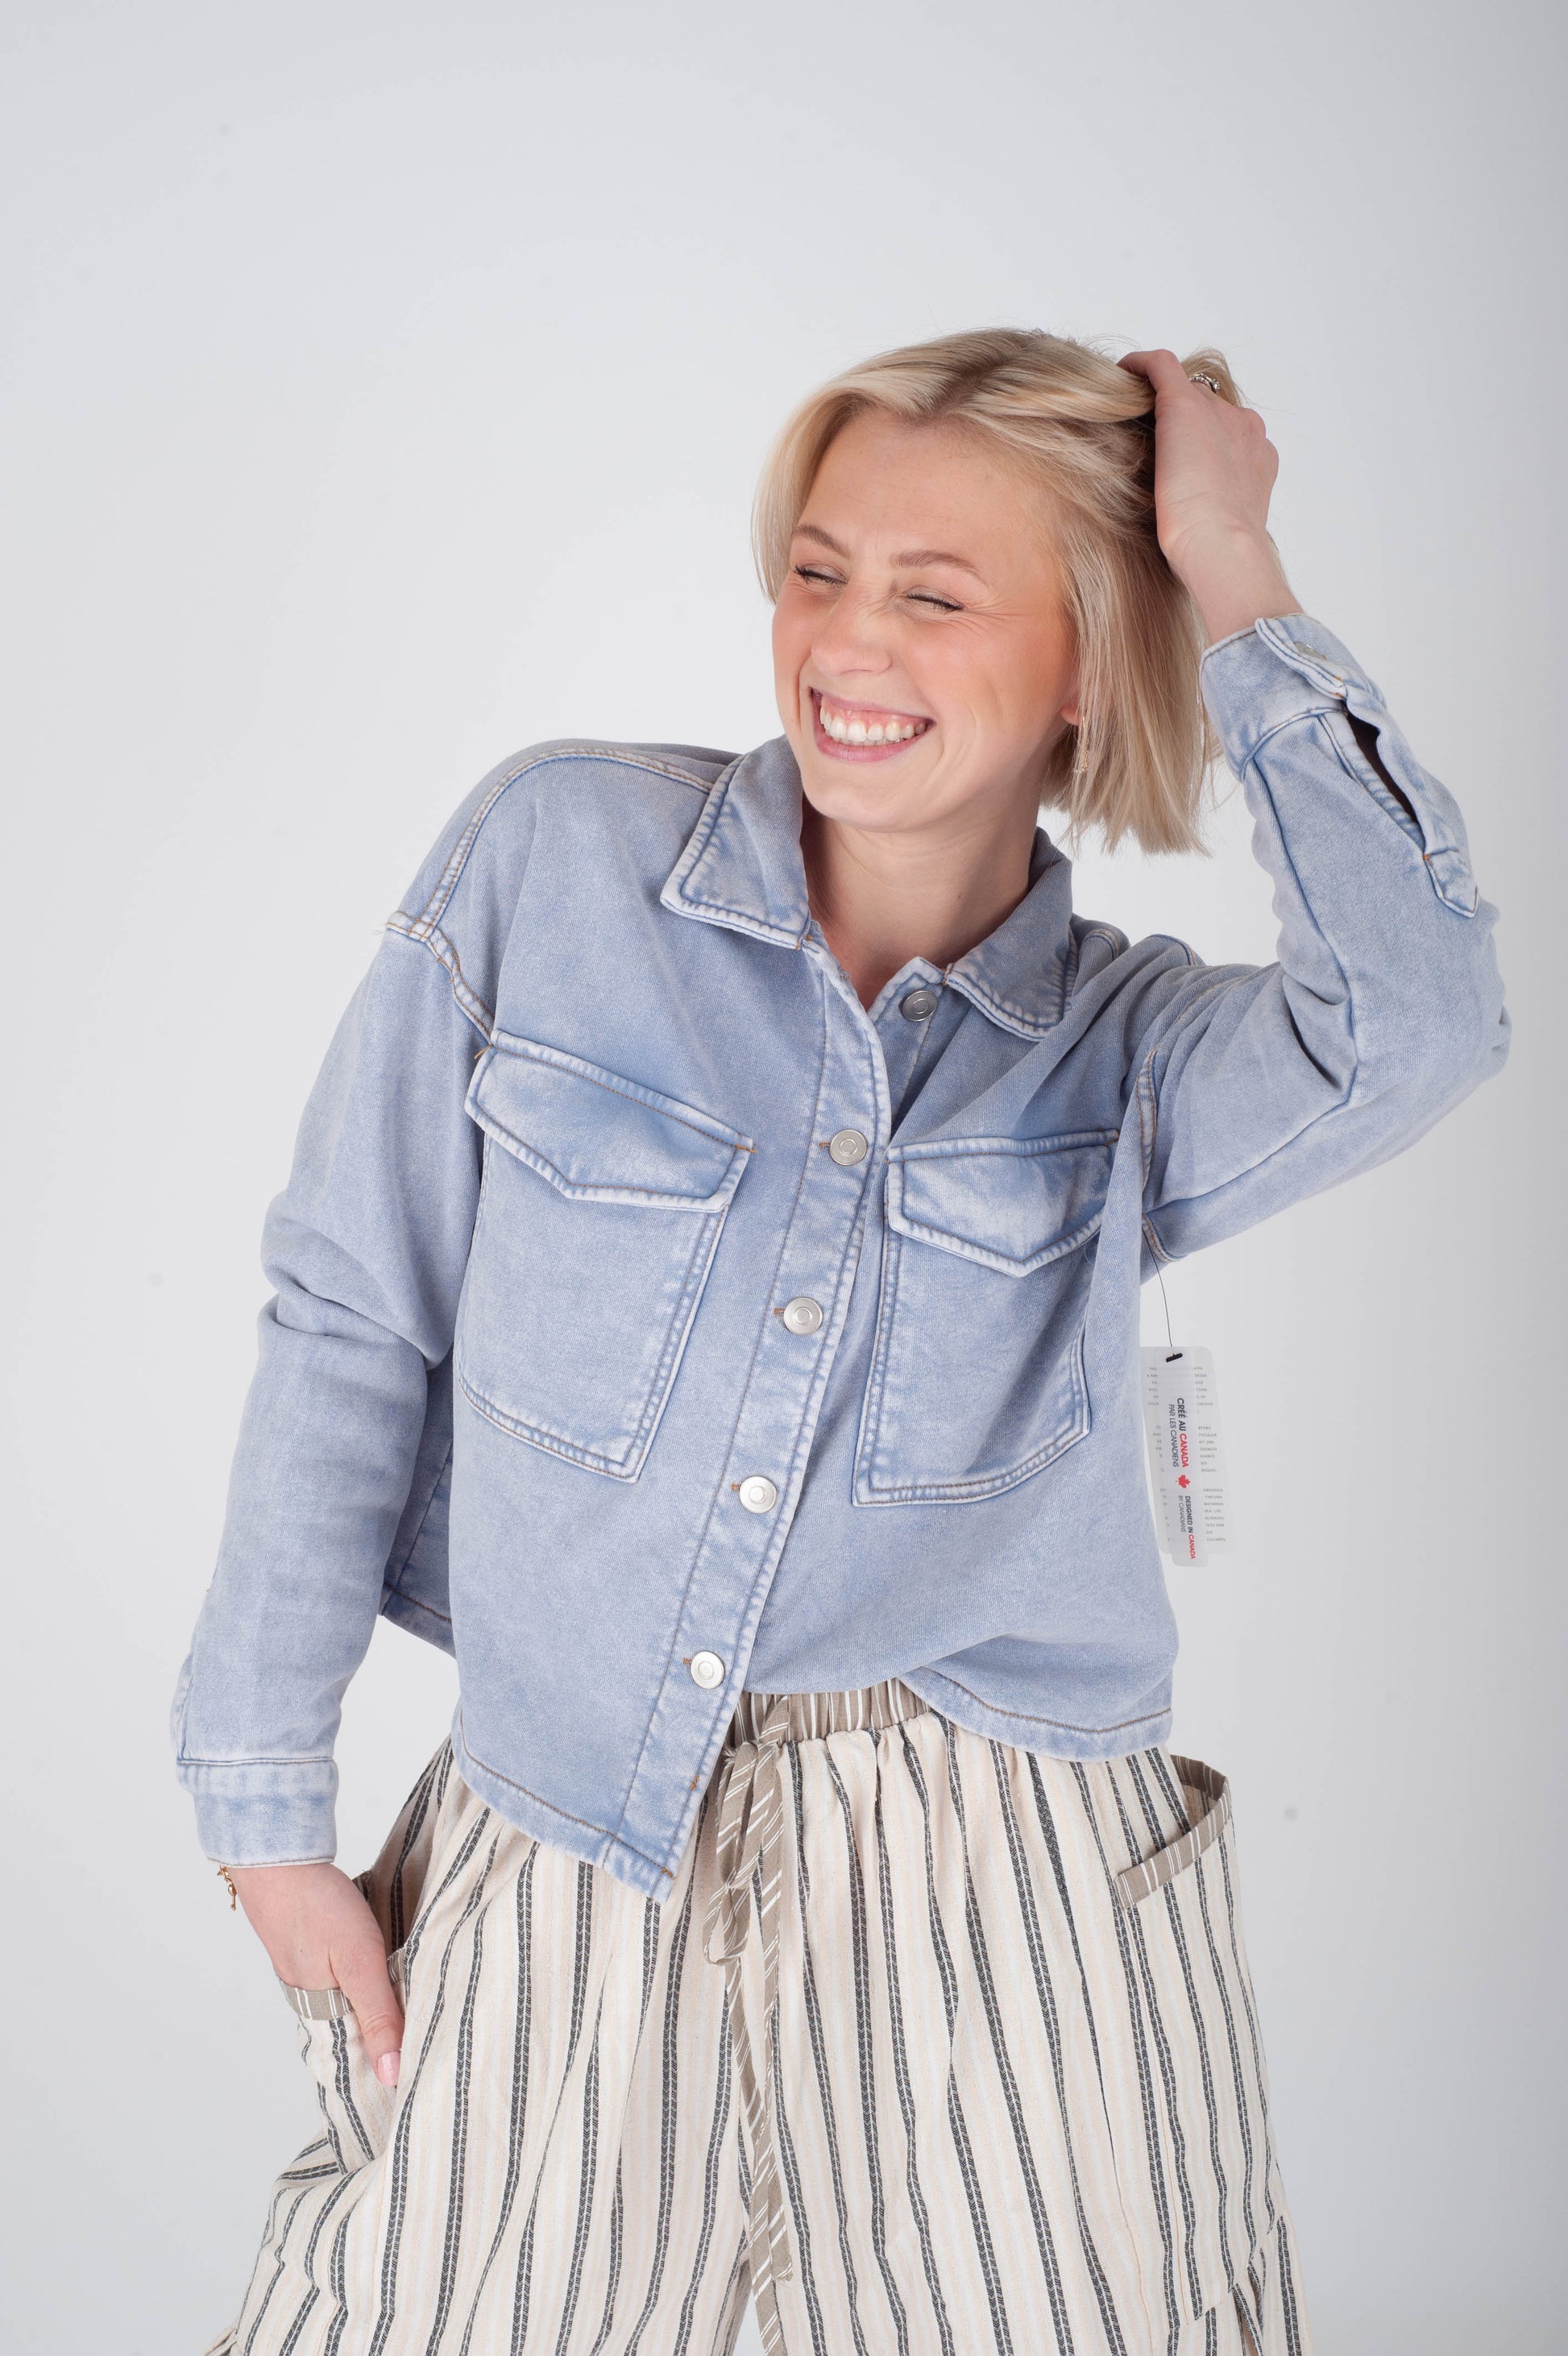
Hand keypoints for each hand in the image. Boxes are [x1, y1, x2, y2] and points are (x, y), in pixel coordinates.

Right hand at [228, 1860, 403, 2085]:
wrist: (279, 1859)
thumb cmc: (318, 1908)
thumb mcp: (359, 1962)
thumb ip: (378, 2015)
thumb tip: (391, 2075)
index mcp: (317, 2013)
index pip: (356, 2057)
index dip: (385, 2064)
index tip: (418, 2072)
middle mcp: (308, 2000)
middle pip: (352, 2030)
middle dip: (384, 2037)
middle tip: (426, 2041)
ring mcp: (305, 1972)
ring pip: (346, 2000)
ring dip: (374, 2004)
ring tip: (410, 2008)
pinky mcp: (308, 1948)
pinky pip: (339, 1975)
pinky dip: (361, 1977)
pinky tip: (379, 1968)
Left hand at [1117, 348, 1298, 643]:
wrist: (1223, 548)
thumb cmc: (1219, 556)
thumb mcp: (1225, 529)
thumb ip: (1214, 511)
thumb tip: (1187, 521)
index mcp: (1258, 455)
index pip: (1226, 433)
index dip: (1201, 443)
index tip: (1177, 460)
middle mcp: (1244, 427)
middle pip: (1207, 410)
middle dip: (1182, 424)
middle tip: (1147, 445)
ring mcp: (1216, 413)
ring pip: (1184, 394)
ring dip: (1161, 404)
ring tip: (1130, 421)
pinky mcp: (1183, 405)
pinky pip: (1160, 367)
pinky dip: (1139, 367)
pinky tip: (1120, 375)